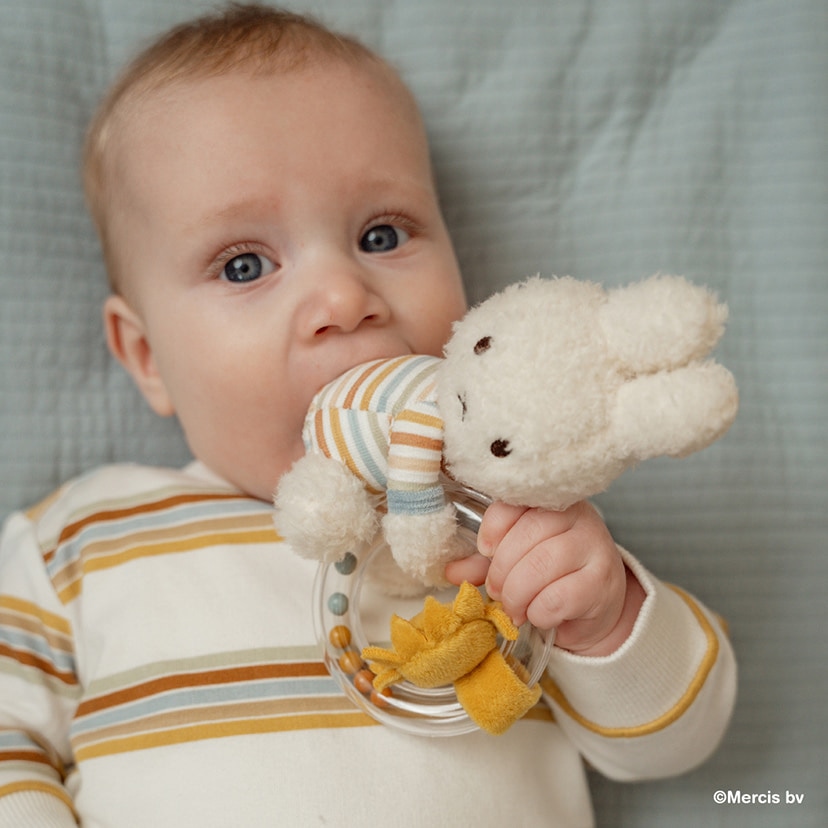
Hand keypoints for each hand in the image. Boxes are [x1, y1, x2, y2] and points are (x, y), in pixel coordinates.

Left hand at [444, 501, 644, 655]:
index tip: (486, 550)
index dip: (494, 528)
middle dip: (502, 569)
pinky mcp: (601, 582)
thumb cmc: (552, 575)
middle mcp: (579, 517)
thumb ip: (484, 562)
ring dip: (518, 593)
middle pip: (529, 533)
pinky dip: (539, 612)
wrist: (598, 604)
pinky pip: (558, 596)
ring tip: (514, 607)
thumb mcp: (515, 561)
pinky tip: (540, 615)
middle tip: (497, 590)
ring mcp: (595, 547)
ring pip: (542, 564)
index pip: (515, 501)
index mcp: (552, 501)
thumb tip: (450, 571)